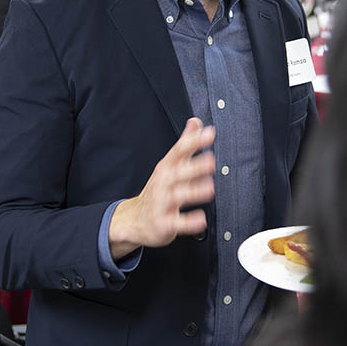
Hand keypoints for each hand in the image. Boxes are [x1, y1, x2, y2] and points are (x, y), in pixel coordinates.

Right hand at [108, 118, 215, 260]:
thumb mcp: (169, 165)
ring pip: (178, 196)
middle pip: (178, 173)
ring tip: (210, 188)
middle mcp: (163, 184)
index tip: (209, 133)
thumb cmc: (158, 190)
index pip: (179, 151)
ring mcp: (162, 203)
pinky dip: (189, 222)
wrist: (135, 220)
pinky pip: (177, 223)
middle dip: (194, 167)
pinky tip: (201, 220)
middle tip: (211, 160)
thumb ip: (185, 144)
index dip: (193, 141)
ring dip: (193, 192)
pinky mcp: (164, 223)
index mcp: (166, 168)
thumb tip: (195, 122)